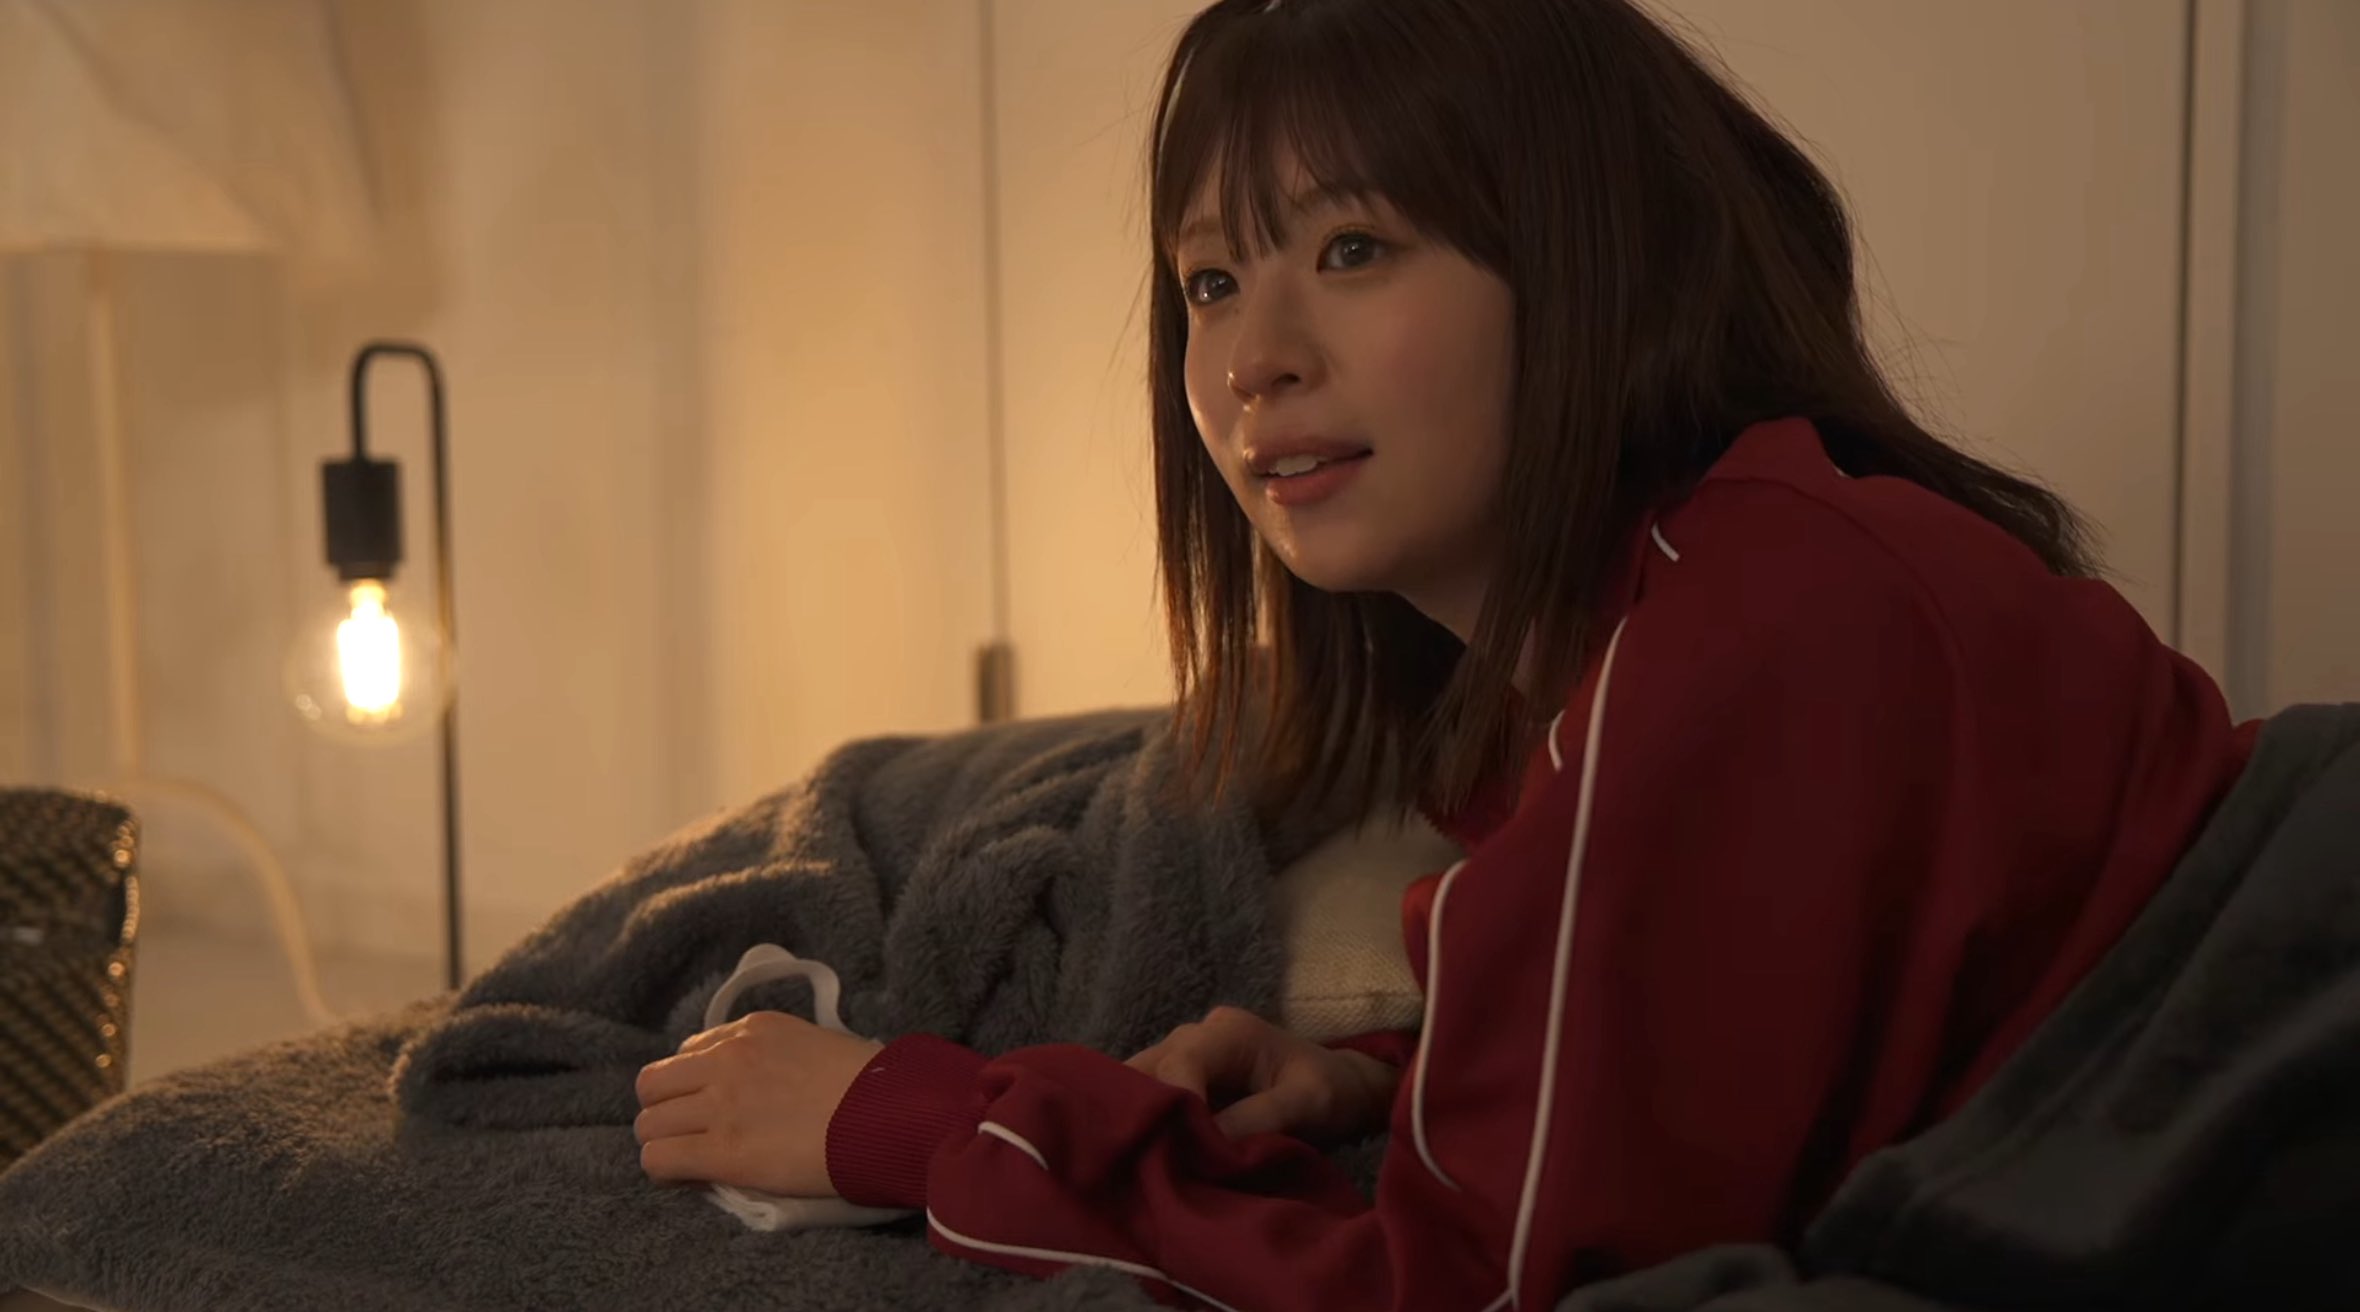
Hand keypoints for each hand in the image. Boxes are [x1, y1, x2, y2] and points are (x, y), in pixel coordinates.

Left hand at [634, 1010, 882, 1197]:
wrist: (890, 1113)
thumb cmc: (872, 1085)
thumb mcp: (818, 1044)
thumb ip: (778, 1056)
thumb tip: (761, 1086)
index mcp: (753, 1030)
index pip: (689, 1052)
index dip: (694, 1083)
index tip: (713, 1104)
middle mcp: (728, 1059)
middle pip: (653, 1084)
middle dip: (666, 1110)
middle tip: (692, 1133)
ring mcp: (721, 1104)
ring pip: (648, 1123)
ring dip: (664, 1141)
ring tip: (691, 1159)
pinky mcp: (722, 1150)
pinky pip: (658, 1159)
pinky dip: (665, 1171)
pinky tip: (687, 1178)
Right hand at [1125, 1005, 1399, 1147]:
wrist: (1341, 1089)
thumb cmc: (1330, 1092)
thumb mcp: (1307, 1104)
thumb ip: (1259, 1118)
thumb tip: (1206, 1145)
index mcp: (1228, 1032)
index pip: (1181, 1063)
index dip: (1173, 1106)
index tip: (1179, 1153)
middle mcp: (1195, 1035)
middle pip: (1146, 1069)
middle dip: (1143, 1115)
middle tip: (1144, 1162)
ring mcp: (1183, 1056)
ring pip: (1138, 1083)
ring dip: (1139, 1121)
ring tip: (1140, 1162)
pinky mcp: (1180, 1081)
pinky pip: (1147, 1098)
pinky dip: (1144, 1125)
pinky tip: (1144, 1156)